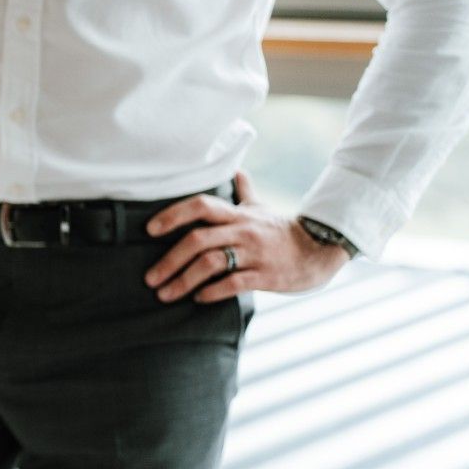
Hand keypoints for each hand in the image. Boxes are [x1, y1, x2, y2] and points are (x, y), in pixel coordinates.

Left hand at [145, 172, 351, 302]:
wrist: (320, 250)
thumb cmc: (281, 231)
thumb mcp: (261, 209)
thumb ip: (244, 192)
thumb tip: (235, 169)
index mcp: (238, 214)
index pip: (201, 205)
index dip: (173, 215)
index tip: (149, 230)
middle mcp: (243, 231)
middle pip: (198, 239)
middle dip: (169, 260)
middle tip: (149, 278)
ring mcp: (254, 254)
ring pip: (211, 263)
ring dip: (184, 281)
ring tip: (165, 294)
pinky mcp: (265, 276)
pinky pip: (233, 284)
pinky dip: (212, 292)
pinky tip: (198, 299)